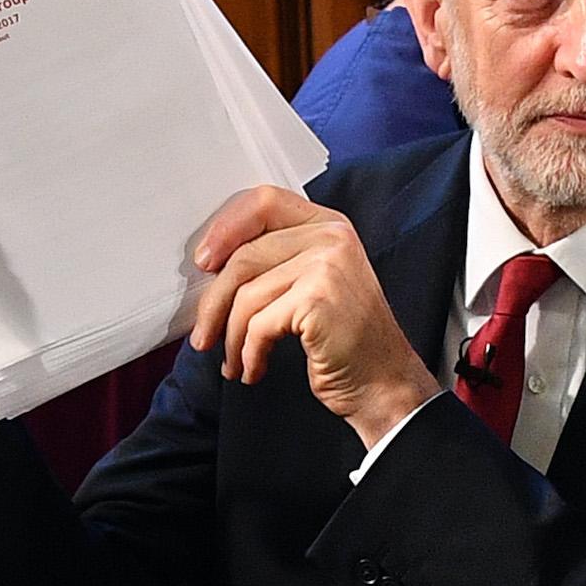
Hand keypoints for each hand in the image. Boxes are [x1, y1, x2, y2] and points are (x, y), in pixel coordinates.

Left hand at [189, 186, 439, 447]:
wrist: (383, 383)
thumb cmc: (343, 340)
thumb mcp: (313, 283)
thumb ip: (276, 260)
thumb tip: (209, 262)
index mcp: (328, 224)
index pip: (263, 202)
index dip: (224, 229)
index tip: (203, 263)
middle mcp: (332, 236)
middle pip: (245, 255)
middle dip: (213, 303)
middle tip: (203, 335)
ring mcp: (327, 265)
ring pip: (246, 295)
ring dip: (231, 337)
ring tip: (233, 361)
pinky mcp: (318, 298)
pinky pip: (258, 324)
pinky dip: (249, 354)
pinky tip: (254, 369)